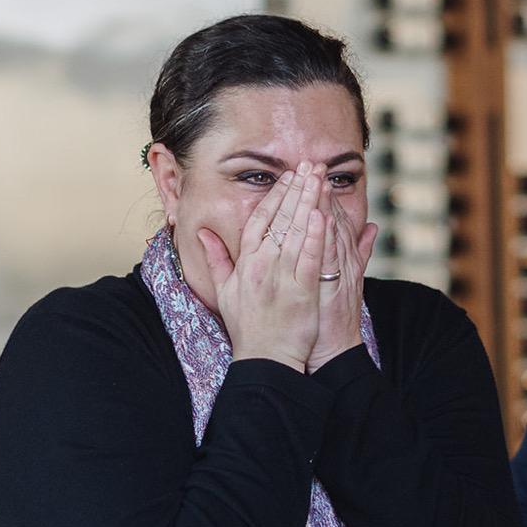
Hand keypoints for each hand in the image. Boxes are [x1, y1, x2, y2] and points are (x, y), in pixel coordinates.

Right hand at [196, 163, 325, 371]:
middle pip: (280, 219)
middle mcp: (262, 267)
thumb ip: (217, 259)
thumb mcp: (225, 292)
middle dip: (296, 189)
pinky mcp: (301, 292)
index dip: (275, 196)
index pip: (259, 220)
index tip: (288, 177)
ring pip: (296, 233)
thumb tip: (203, 232)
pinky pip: (309, 259)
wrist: (265, 360)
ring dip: (309, 203)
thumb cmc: (248, 328)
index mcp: (245, 264)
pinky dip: (316, 236)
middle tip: (310, 165)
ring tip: (320, 179)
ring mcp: (281, 278)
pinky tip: (323, 215)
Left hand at [304, 183, 378, 373]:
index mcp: (341, 258)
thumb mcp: (348, 282)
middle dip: (322, 192)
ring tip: (316, 181)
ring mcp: (337, 274)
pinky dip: (324, 238)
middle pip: (332, 221)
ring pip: (331, 234)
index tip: (312, 172)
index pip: (331, 220)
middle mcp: (341, 263)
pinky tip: (319, 217)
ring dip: (324, 207)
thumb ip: (359, 253)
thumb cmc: (331, 319)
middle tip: (313, 164)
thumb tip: (373, 228)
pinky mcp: (330, 288)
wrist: (334, 351)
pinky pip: (327, 259)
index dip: (322, 196)